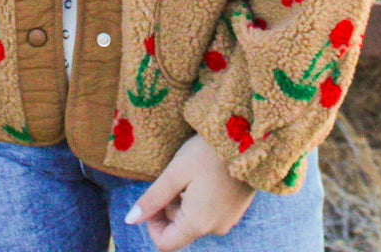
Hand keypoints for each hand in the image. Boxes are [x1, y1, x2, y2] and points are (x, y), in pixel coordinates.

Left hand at [124, 132, 255, 250]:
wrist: (250, 139)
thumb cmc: (208, 152)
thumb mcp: (176, 172)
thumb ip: (153, 198)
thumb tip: (130, 220)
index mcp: (198, 223)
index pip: (165, 243)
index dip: (152, 223)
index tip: (153, 197)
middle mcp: (215, 229)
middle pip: (179, 229)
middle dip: (170, 206)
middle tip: (173, 175)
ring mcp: (228, 220)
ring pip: (193, 219)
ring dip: (184, 200)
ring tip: (190, 172)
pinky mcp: (235, 210)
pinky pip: (209, 212)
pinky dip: (200, 198)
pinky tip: (204, 174)